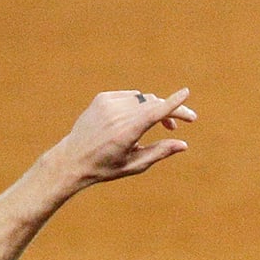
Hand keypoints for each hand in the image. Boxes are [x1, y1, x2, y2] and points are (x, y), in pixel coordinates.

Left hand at [44, 89, 197, 192]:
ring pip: (142, 99)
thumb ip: (160, 152)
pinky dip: (138, 105)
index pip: (154, 112)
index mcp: (126, 132)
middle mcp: (117, 115)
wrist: (72, 158)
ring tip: (159, 124)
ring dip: (154, 109)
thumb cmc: (105, 167)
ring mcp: (108, 104)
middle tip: (177, 126)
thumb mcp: (135, 165)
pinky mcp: (102, 98)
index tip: (186, 93)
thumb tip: (184, 145)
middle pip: (152, 104)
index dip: (173, 103)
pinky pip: (129, 96)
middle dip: (169, 112)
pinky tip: (137, 119)